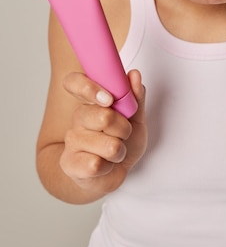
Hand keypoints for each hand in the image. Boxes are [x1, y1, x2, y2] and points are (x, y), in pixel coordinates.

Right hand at [60, 69, 146, 195]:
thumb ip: (135, 96)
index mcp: (91, 100)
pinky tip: (105, 166)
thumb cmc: (123, 141)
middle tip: (124, 134)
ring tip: (115, 152)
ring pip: (107, 144)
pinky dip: (109, 167)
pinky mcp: (69, 163)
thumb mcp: (135, 117)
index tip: (109, 99)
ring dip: (119, 151)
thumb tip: (133, 74)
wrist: (112, 172)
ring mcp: (72, 139)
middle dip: (124, 129)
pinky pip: (95, 164)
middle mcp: (78, 117)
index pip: (74, 82)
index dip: (89, 88)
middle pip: (104, 116)